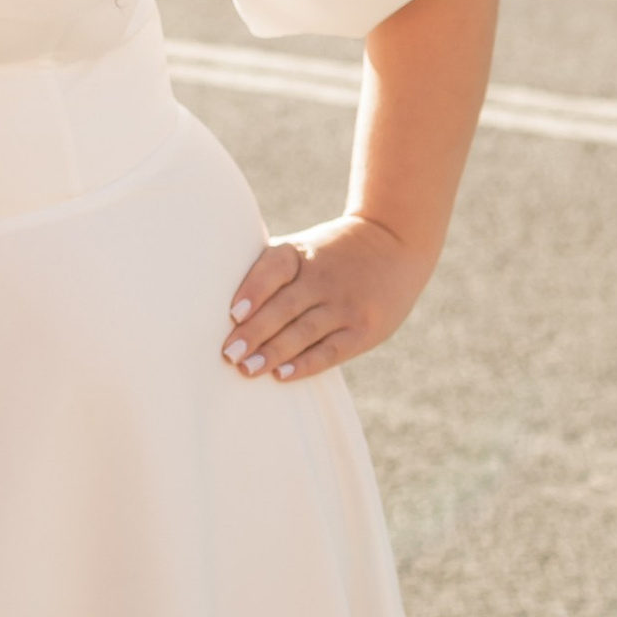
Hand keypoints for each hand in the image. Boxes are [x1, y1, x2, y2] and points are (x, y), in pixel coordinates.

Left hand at [219, 213, 434, 385]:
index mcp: (300, 254)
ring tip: (246, 369)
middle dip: (255, 332)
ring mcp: (346, 304)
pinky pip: (331, 350)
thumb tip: (221, 305)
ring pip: (304, 332)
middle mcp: (323, 278)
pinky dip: (306, 364)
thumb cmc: (331, 252)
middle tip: (228, 354)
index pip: (273, 269)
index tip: (233, 313)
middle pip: (284, 307)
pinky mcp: (364, 329)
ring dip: (273, 353)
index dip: (253, 290)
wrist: (395, 242)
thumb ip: (271, 271)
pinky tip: (283, 375)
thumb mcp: (303, 248)